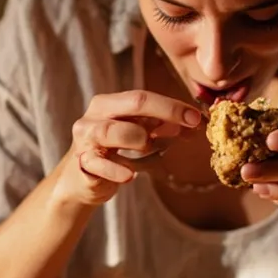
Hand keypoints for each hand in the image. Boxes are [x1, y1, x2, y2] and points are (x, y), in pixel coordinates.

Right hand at [54, 90, 203, 206]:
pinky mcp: (81, 164)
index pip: (142, 97)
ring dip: (139, 140)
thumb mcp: (138, 135)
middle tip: (190, 127)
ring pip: (112, 131)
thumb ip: (161, 128)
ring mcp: (85, 139)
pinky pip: (99, 164)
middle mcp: (94, 116)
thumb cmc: (113, 152)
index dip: (172, 106)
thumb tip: (194, 124)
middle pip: (133, 104)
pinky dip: (117, 170)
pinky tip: (130, 176)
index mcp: (109, 104)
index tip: (197, 117)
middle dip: (167, 113)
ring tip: (149, 150)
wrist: (81, 180)